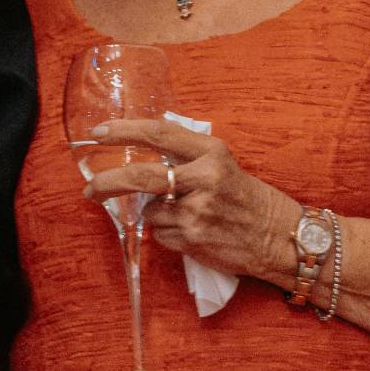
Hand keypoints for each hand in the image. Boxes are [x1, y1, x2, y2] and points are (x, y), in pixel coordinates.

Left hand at [81, 117, 298, 284]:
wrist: (278, 236)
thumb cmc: (247, 198)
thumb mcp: (222, 164)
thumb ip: (186, 156)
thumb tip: (139, 154)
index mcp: (211, 153)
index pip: (159, 134)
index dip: (124, 131)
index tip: (98, 132)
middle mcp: (204, 179)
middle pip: (142, 176)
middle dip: (109, 182)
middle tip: (91, 188)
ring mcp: (198, 211)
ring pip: (149, 211)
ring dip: (156, 215)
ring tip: (185, 216)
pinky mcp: (194, 238)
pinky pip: (160, 235)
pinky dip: (167, 234)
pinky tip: (192, 232)